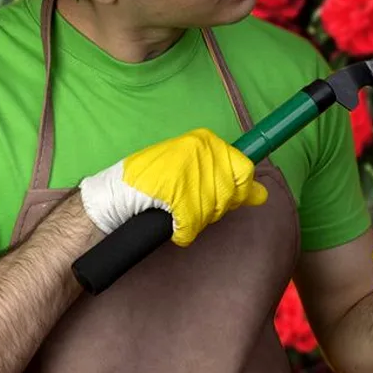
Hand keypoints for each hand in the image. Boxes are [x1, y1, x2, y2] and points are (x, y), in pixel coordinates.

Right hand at [78, 127, 267, 246]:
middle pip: (229, 193)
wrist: (111, 196)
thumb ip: (227, 178)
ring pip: (212, 210)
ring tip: (176, 213)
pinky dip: (183, 231)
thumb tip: (262, 195)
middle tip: (189, 207)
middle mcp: (200, 148)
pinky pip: (193, 223)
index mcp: (206, 140)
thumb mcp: (194, 172)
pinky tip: (172, 226)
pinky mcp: (175, 190)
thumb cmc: (152, 185)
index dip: (236, 192)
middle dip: (213, 208)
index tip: (224, 199)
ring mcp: (187, 167)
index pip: (244, 170)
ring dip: (195, 221)